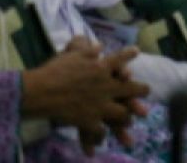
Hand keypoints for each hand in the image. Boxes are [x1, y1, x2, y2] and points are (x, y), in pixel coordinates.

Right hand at [21, 42, 149, 154]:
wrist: (40, 92)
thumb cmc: (54, 70)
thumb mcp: (72, 54)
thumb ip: (88, 50)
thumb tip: (99, 46)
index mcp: (101, 67)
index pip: (120, 59)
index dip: (129, 55)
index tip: (136, 51)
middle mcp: (105, 86)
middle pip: (130, 89)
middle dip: (140, 90)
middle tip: (146, 90)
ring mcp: (100, 105)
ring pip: (121, 114)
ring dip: (126, 117)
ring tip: (130, 119)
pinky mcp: (90, 121)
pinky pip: (100, 131)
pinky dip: (100, 136)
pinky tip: (101, 139)